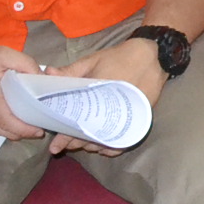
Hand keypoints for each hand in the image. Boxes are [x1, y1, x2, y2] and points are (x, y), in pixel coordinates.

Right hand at [0, 43, 46, 140]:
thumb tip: (41, 78)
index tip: (40, 130)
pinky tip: (13, 120)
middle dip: (24, 132)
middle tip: (39, 126)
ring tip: (29, 123)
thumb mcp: (2, 54)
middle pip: (4, 130)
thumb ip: (25, 63)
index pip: (6, 120)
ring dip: (14, 131)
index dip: (24, 129)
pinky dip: (3, 128)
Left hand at [49, 36, 167, 154]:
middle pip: (92, 136)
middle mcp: (115, 110)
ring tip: (80, 144)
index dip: (65, 136)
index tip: (55, 146)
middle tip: (63, 145)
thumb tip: (47, 74)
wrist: (156, 56)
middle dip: (75, 142)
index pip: (79, 122)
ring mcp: (128, 118)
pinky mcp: (139, 120)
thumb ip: (71, 70)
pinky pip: (124, 141)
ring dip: (91, 145)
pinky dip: (111, 147)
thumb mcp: (94, 59)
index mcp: (101, 96)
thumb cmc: (122, 57)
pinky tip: (101, 146)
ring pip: (107, 141)